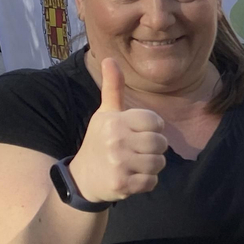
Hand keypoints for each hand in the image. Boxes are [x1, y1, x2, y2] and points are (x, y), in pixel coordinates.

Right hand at [71, 59, 167, 203]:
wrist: (83, 178)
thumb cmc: (99, 141)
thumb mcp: (105, 113)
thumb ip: (113, 87)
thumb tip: (109, 58)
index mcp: (115, 121)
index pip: (156, 122)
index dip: (153, 129)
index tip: (138, 133)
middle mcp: (115, 140)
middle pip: (160, 143)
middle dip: (154, 149)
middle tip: (138, 151)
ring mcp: (118, 163)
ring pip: (159, 163)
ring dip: (151, 166)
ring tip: (134, 164)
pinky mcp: (122, 184)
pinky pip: (152, 182)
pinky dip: (146, 182)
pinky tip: (132, 178)